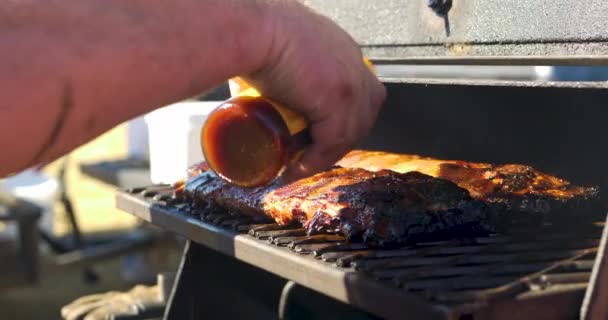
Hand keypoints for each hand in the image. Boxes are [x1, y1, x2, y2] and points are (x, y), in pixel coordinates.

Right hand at [245, 0, 385, 180]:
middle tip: (310, 156)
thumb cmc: (253, 34)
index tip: (319, 138)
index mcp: (343, 51)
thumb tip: (259, 95)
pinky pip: (333, 142)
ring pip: (349, 133)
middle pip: (363, 115)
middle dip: (340, 140)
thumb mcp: (279, 51)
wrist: (250, 29)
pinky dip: (315, 160)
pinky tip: (296, 168)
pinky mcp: (338, 99)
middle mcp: (354, 65)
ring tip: (297, 167)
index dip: (343, 119)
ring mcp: (350, 83)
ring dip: (324, 156)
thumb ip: (280, 69)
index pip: (359, 94)